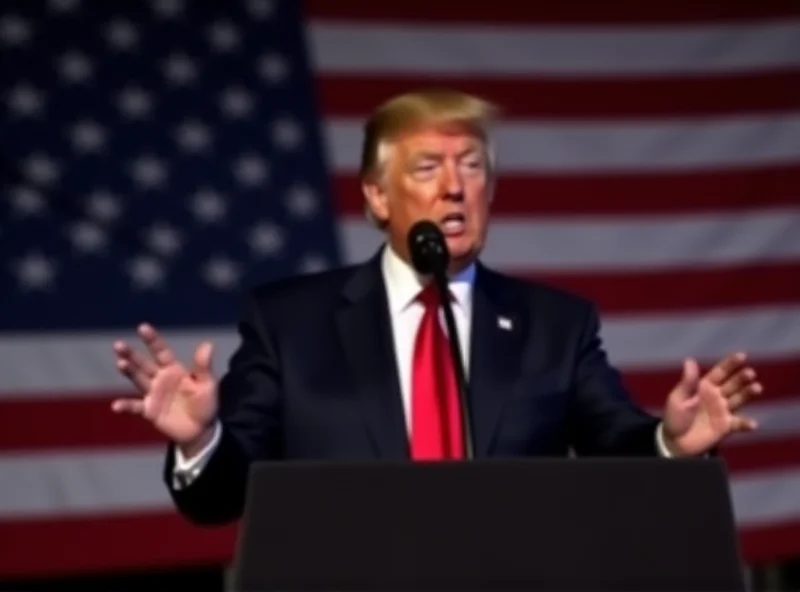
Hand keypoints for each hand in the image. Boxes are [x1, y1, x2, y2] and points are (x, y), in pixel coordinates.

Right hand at [110, 323, 217, 446]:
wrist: (201, 430)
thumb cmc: (205, 404)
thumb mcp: (208, 384)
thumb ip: (203, 367)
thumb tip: (207, 344)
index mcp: (173, 369)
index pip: (161, 351)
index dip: (152, 340)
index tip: (142, 327)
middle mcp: (160, 379)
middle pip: (143, 363)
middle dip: (131, 354)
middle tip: (118, 345)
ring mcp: (153, 394)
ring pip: (137, 379)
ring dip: (129, 371)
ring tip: (120, 363)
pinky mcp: (149, 411)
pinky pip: (135, 407)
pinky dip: (125, 406)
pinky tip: (116, 406)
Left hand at [661, 352, 762, 456]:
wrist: (675, 442)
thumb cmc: (674, 417)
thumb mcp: (678, 399)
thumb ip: (688, 382)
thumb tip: (690, 360)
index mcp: (704, 386)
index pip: (720, 372)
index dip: (730, 363)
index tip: (742, 356)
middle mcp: (716, 396)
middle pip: (732, 384)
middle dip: (741, 378)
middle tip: (750, 373)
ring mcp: (723, 410)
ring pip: (739, 399)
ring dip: (748, 394)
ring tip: (757, 388)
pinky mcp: (726, 426)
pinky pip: (739, 423)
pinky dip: (746, 423)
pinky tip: (752, 424)